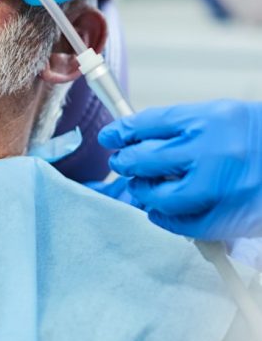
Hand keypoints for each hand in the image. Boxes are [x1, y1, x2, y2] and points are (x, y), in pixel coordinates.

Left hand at [98, 100, 261, 239]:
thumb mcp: (222, 116)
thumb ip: (182, 126)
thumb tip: (137, 137)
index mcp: (211, 118)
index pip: (150, 123)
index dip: (123, 131)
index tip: (111, 137)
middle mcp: (214, 151)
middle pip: (146, 158)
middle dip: (127, 162)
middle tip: (123, 163)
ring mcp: (220, 187)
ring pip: (159, 195)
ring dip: (144, 191)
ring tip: (144, 186)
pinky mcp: (228, 218)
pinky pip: (182, 224)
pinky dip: (165, 218)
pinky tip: (160, 210)